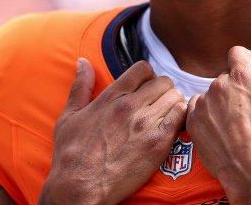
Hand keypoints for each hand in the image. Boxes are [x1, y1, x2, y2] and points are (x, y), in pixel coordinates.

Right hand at [39, 59, 186, 204]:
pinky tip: (172, 127)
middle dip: (163, 90)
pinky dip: (181, 118)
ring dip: (173, 104)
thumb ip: (80, 86)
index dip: (148, 76)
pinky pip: (181, 116)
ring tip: (166, 116)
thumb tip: (83, 62)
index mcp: (111, 97)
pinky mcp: (158, 143)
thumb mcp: (69, 116)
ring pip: (175, 96)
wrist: (79, 188)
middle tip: (158, 105)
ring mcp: (145, 123)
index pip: (143, 69)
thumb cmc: (70, 155)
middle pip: (163, 81)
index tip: (146, 88)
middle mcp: (130, 106)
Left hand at [186, 40, 250, 204]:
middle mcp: (218, 85)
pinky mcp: (193, 123)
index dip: (247, 61)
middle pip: (226, 76)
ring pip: (211, 94)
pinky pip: (197, 110)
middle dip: (237, 87)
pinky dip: (207, 116)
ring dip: (221, 102)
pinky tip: (221, 130)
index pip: (237, 52)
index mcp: (243, 76)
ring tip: (236, 124)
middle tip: (250, 108)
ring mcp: (203, 104)